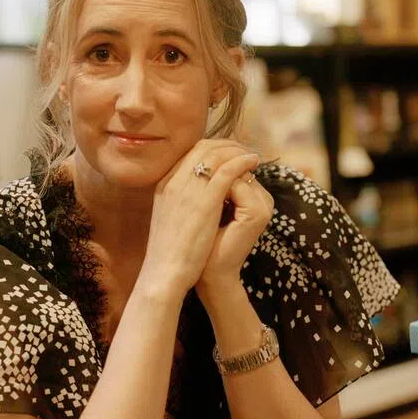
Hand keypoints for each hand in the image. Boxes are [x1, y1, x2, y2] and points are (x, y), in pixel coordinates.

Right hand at [138, 140, 260, 299]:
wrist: (164, 273)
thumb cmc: (169, 255)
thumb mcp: (169, 221)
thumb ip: (179, 204)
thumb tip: (196, 199)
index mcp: (164, 185)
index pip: (189, 154)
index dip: (211, 149)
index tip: (227, 153)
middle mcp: (174, 181)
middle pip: (202, 148)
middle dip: (226, 145)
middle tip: (243, 149)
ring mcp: (188, 188)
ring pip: (216, 154)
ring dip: (237, 150)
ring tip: (252, 155)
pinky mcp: (205, 200)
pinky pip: (227, 170)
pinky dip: (242, 162)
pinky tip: (253, 163)